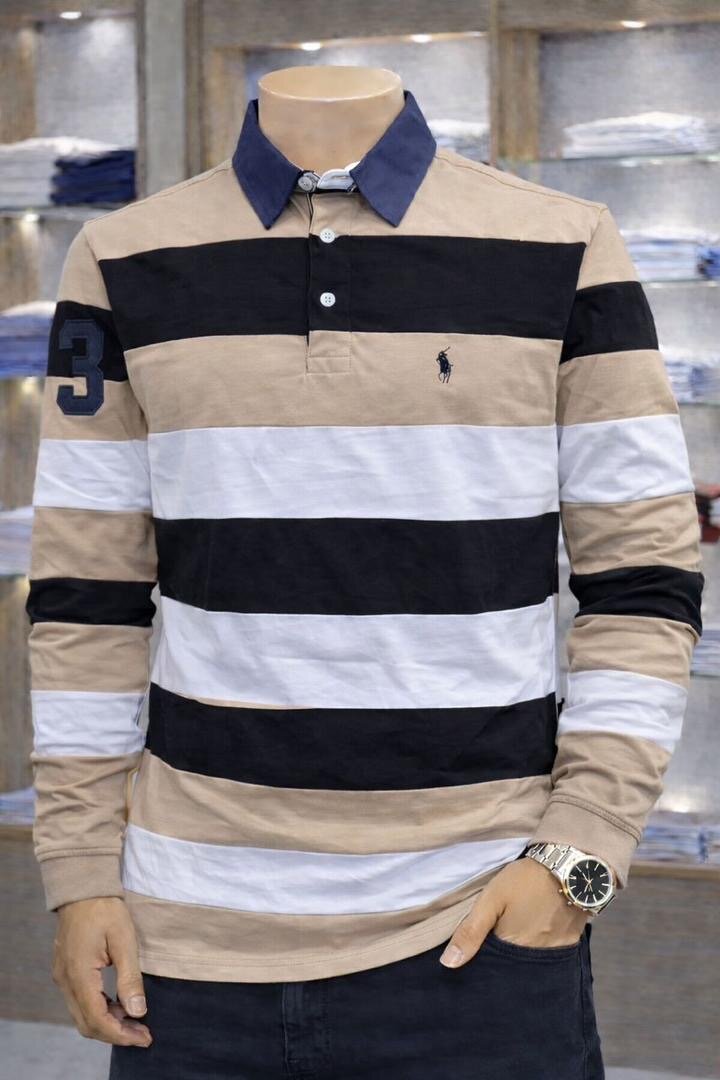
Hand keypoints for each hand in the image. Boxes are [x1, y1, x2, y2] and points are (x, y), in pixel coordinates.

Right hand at [52, 896, 151, 1046]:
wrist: (83, 888)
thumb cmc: (106, 909)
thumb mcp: (124, 940)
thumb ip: (130, 978)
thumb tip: (138, 1011)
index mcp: (79, 975)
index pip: (97, 1020)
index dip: (121, 1034)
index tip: (144, 1037)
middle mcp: (66, 981)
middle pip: (88, 1024)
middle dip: (116, 1034)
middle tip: (143, 1034)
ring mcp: (63, 977)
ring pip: (83, 1015)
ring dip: (108, 1024)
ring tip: (136, 1022)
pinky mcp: (66, 972)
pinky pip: (80, 1002)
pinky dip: (100, 1010)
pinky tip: (119, 1006)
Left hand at [439, 855, 588, 966]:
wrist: (570, 866)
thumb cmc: (526, 881)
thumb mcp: (492, 898)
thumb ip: (470, 930)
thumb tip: (448, 964)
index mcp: (513, 949)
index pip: (492, 970)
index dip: (482, 965)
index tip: (473, 961)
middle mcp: (535, 960)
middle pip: (512, 970)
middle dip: (502, 964)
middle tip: (494, 949)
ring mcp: (555, 953)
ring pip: (531, 965)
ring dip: (520, 958)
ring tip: (512, 944)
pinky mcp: (569, 944)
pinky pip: (550, 957)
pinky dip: (538, 951)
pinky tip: (533, 938)